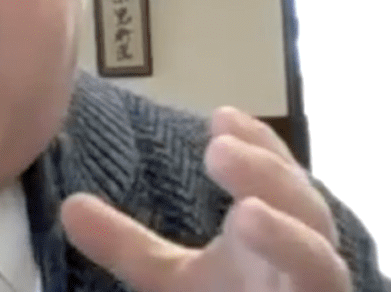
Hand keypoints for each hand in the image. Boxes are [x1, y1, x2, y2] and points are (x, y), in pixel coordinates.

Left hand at [61, 107, 350, 291]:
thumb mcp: (170, 277)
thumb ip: (126, 242)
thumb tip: (69, 206)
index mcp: (270, 225)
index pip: (272, 172)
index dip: (256, 142)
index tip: (221, 116)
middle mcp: (300, 251)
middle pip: (300, 203)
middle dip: (266, 172)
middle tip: (219, 148)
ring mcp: (312, 285)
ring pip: (318, 256)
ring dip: (285, 232)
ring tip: (247, 212)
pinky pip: (320, 287)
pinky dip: (296, 262)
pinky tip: (262, 236)